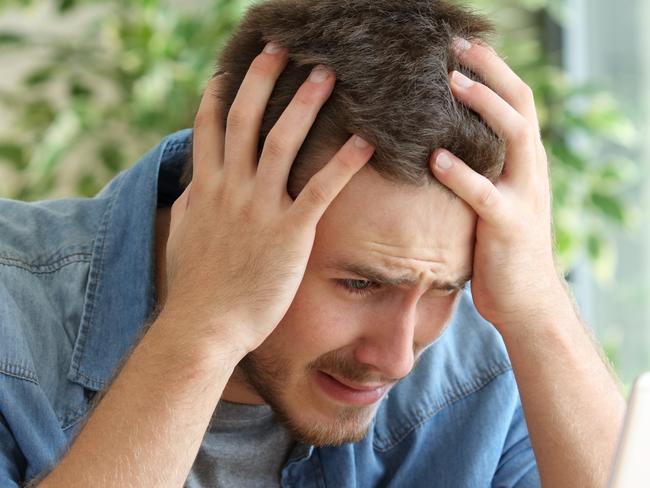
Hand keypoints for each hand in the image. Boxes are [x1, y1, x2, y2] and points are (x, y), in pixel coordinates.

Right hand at [162, 44, 373, 354]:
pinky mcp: (289, 233)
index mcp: (205, 190)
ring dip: (305, 104)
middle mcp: (230, 190)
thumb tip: (192, 186)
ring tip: (328, 74)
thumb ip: (189, 206)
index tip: (230, 69)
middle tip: (283, 48)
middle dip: (263, 80)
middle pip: (246, 120)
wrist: (204, 327)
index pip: (209, 129)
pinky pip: (320, 190)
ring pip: (283, 143)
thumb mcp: (183, 238)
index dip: (219, 94)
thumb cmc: (195, 289)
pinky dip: (343, 162)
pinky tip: (365, 140)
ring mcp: (259, 209)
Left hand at [430, 38, 563, 332]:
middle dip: (491, 72)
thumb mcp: (493, 201)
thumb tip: (437, 145)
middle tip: (456, 48)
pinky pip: (484, 194)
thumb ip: (479, 172)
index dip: (493, 70)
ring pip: (514, 137)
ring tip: (451, 83)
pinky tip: (435, 157)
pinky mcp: (508, 226)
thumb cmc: (499, 248)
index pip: (516, 102)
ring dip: (484, 107)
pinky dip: (460, 173)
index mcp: (525, 163)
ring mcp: (524, 196)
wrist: (526, 300)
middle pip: (520, 106)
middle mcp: (530, 171)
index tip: (462, 46)